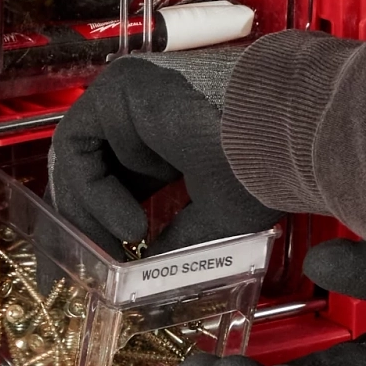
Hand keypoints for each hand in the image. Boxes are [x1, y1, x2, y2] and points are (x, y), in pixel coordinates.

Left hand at [45, 49, 269, 253]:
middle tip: (96, 266)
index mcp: (173, 136)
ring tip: (117, 252)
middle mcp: (147, 113)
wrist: (285, 134)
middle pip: (95, 169)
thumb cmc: (267, 171)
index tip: (109, 265)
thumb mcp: (217, 219)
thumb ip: (177, 243)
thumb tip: (147, 279)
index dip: (108, 223)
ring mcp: (131, 95)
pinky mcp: (120, 86)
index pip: (120, 179)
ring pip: (82, 159)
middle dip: (89, 222)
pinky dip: (91, 192)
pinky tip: (127, 225)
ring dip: (90, 214)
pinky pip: (79, 144)